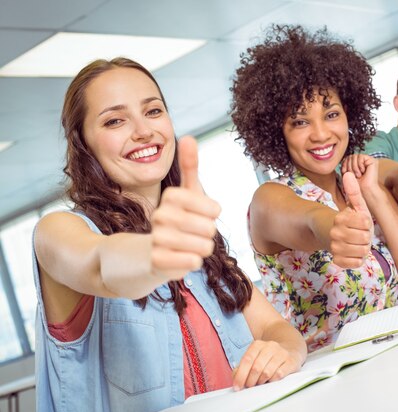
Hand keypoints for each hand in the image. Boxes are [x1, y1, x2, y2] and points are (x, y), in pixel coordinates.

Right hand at [150, 136, 220, 279]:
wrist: (157, 249)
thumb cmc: (180, 217)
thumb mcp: (188, 191)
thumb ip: (190, 165)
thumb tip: (188, 137)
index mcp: (171, 197)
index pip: (212, 208)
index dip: (214, 213)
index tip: (207, 213)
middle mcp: (160, 215)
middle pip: (209, 228)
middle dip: (210, 232)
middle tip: (197, 232)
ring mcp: (157, 238)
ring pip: (203, 246)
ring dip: (203, 248)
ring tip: (192, 244)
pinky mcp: (157, 260)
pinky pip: (191, 262)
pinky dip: (194, 261)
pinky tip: (184, 257)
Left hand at [232, 340, 302, 390]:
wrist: (290, 348)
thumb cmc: (268, 357)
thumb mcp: (255, 357)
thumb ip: (243, 367)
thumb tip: (236, 378)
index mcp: (258, 344)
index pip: (247, 360)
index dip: (240, 375)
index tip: (237, 387)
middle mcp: (270, 346)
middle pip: (256, 367)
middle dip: (250, 381)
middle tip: (249, 386)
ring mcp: (282, 353)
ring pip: (267, 372)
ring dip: (261, 381)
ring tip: (260, 383)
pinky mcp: (291, 361)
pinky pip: (279, 375)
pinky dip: (272, 381)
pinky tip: (270, 380)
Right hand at [330, 172, 372, 268]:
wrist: (335, 237)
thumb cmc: (350, 221)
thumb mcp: (355, 206)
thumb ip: (354, 191)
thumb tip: (349, 173)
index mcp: (340, 218)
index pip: (365, 223)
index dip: (367, 224)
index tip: (361, 223)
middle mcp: (335, 233)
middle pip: (365, 239)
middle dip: (366, 237)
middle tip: (360, 235)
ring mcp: (335, 247)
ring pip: (362, 251)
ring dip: (363, 248)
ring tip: (357, 244)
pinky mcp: (337, 260)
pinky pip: (356, 263)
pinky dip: (358, 259)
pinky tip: (353, 253)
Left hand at [341, 154, 379, 196]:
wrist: (365, 190)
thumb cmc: (357, 185)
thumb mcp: (347, 174)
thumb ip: (344, 165)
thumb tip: (341, 158)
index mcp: (356, 164)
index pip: (346, 158)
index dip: (344, 165)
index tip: (345, 173)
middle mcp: (362, 161)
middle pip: (349, 156)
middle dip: (349, 167)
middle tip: (354, 176)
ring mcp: (367, 160)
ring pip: (354, 156)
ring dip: (354, 167)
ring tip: (358, 175)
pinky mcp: (372, 160)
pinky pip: (360, 156)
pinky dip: (359, 164)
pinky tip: (363, 171)